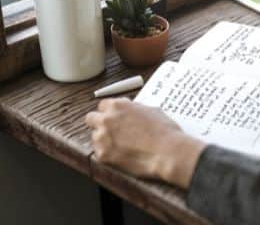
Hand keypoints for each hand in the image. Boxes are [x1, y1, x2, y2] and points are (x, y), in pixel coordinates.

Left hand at [85, 98, 204, 188]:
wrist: (168, 152)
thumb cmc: (165, 131)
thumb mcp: (151, 111)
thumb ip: (135, 109)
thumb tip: (130, 111)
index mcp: (118, 105)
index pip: (103, 105)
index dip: (110, 111)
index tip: (115, 117)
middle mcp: (107, 119)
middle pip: (91, 118)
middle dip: (100, 123)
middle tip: (112, 130)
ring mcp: (102, 137)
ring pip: (95, 137)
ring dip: (105, 140)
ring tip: (122, 146)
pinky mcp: (103, 155)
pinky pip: (99, 153)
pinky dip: (109, 154)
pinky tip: (123, 155)